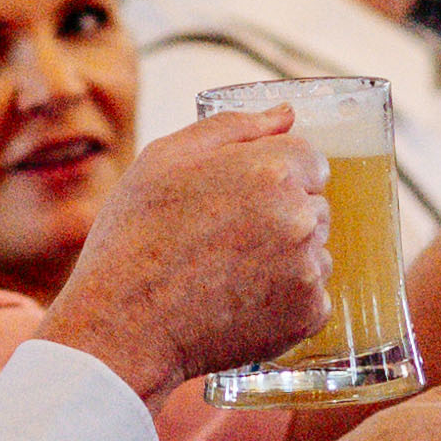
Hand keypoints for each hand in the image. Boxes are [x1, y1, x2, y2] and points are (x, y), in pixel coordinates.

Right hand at [46, 109, 330, 405]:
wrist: (124, 326)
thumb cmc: (135, 238)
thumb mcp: (164, 159)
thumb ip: (232, 126)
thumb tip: (285, 113)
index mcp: (270, 169)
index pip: (310, 159)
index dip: (274, 176)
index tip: (241, 198)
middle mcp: (298, 216)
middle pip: (315, 204)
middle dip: (281, 215)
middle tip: (225, 239)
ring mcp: (307, 268)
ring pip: (315, 251)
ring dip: (287, 258)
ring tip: (228, 273)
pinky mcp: (307, 315)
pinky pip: (312, 296)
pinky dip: (285, 301)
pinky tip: (240, 302)